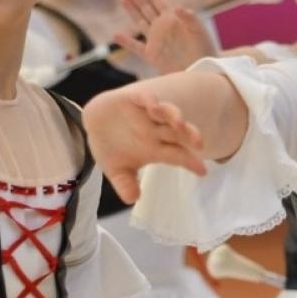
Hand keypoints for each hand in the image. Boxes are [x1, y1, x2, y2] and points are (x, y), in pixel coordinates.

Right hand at [83, 86, 207, 204]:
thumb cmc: (112, 147)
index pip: (178, 155)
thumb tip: (132, 199)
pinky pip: (145, 98)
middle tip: (199, 144)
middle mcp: (156, 130)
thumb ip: (125, 183)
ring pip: (167, 113)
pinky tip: (153, 106)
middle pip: (179, 132)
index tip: (202, 172)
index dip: (191, 162)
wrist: (94, 124)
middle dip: (190, 135)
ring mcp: (146, 114)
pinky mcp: (133, 99)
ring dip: (174, 116)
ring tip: (179, 123)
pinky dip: (150, 100)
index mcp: (156, 148)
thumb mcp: (116, 170)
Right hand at [113, 0, 218, 74]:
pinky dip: (126, 42)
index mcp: (173, 19)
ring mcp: (156, 41)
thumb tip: (177, 7)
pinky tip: (115, 35)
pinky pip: (136, 47)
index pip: (158, 0)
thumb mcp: (199, 32)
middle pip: (146, 8)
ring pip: (139, 22)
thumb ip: (190, 19)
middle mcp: (162, 27)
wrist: (203, 70)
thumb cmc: (205, 50)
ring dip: (131, 11)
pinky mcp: (152, 55)